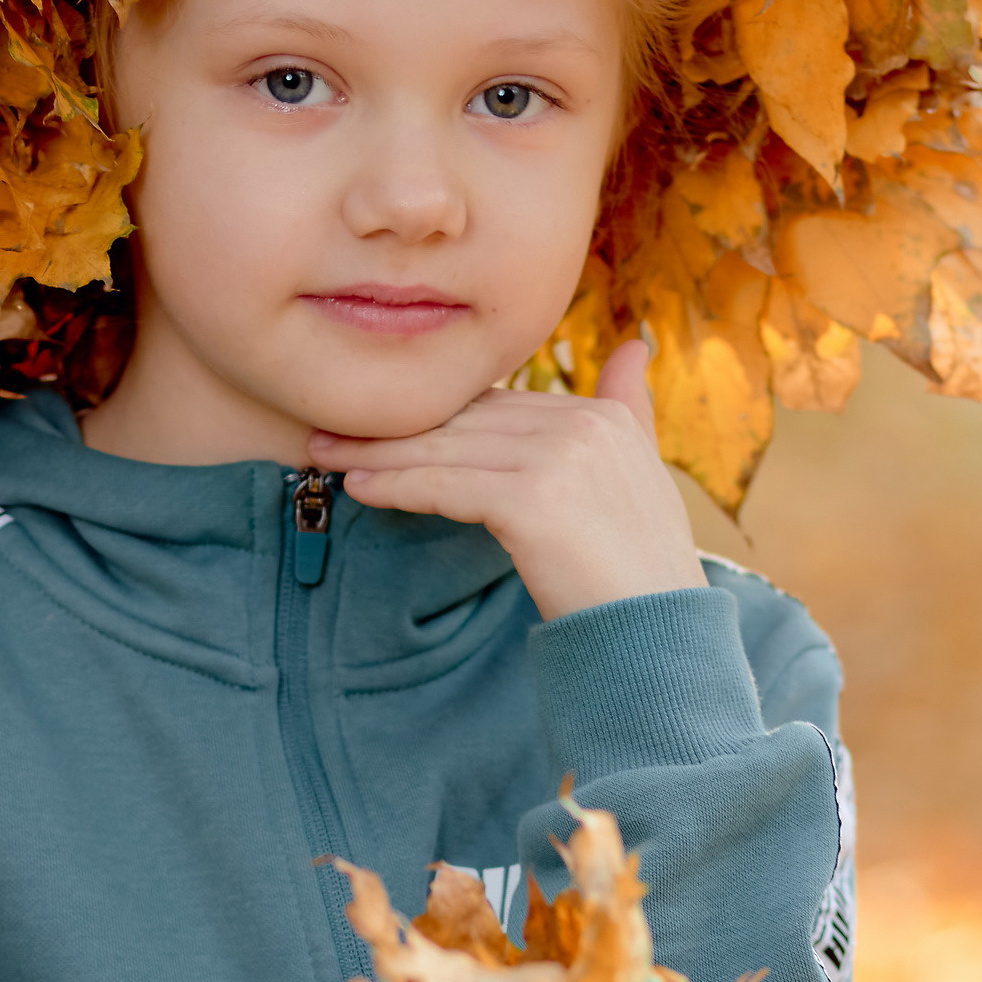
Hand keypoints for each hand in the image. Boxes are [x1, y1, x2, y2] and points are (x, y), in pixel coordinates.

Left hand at [308, 340, 707, 621]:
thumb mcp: (640, 473)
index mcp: (604, 417)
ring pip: (447, 449)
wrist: (656, 635)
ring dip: (378, 452)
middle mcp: (584, 426)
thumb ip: (628, 409)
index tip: (385, 420)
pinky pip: (444, 486)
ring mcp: (560, 459)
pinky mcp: (532, 500)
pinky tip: (359, 486)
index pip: (499, 406)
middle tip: (332, 430)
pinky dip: (396, 485)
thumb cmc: (638, 570)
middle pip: (466, 421)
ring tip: (326, 455)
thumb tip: (633, 346)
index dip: (437, 415)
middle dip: (396, 427)